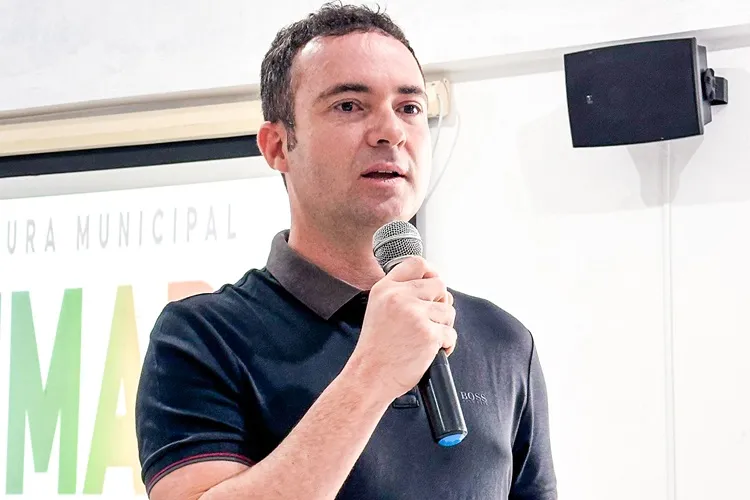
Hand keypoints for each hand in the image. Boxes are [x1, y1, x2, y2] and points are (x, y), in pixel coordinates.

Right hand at [345, 256, 456, 402]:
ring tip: (423, 338)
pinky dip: (445, 345)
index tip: (433, 285)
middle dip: (440, 303)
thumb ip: (401, 293)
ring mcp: (415, 315)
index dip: (431, 273)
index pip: (417, 263)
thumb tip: (434, 285)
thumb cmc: (376, 349)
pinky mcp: (429, 334)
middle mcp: (399, 297)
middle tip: (428, 319)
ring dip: (442, 326)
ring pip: (448, 311)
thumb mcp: (378, 309)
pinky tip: (429, 351)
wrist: (369, 377)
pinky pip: (451, 334)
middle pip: (439, 285)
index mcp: (386, 289)